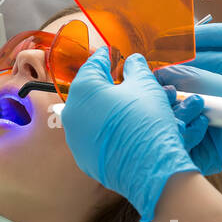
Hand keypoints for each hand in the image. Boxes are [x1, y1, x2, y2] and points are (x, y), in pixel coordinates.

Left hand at [60, 48, 198, 221]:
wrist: (149, 168)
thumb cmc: (146, 121)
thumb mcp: (145, 86)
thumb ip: (136, 68)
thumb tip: (133, 61)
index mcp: (84, 88)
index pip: (93, 65)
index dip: (105, 58)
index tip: (109, 53)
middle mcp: (72, 112)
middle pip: (91, 92)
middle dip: (109, 86)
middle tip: (122, 80)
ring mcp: (75, 138)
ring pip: (93, 116)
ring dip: (109, 109)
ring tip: (126, 106)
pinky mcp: (84, 157)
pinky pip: (95, 137)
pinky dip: (108, 130)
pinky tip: (123, 129)